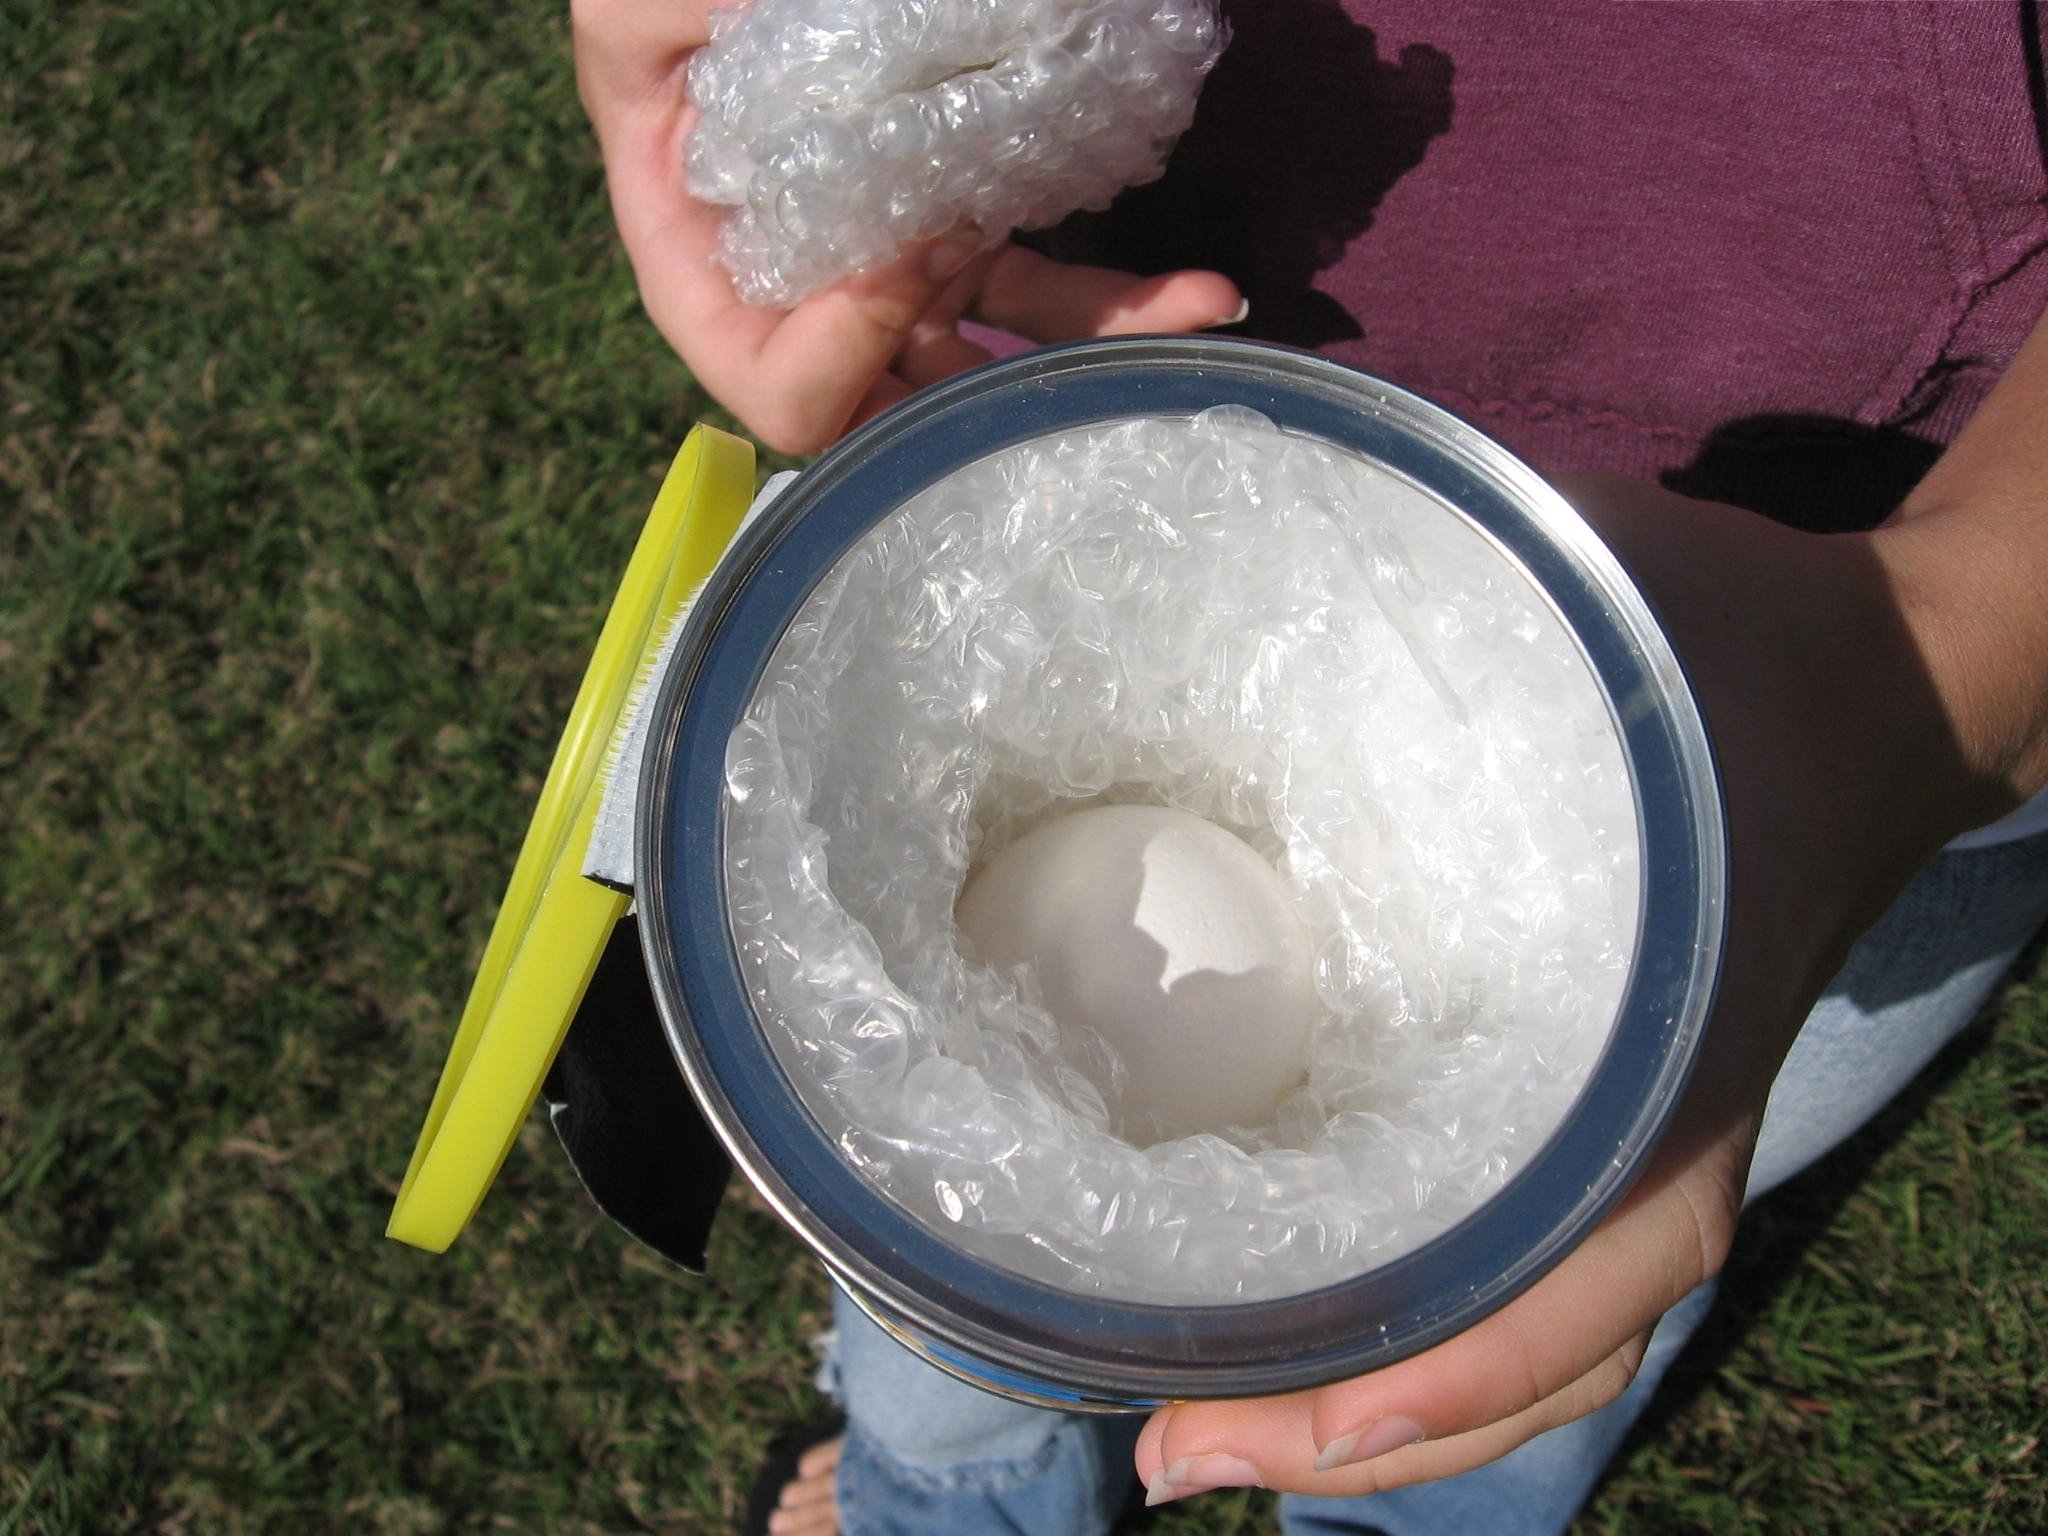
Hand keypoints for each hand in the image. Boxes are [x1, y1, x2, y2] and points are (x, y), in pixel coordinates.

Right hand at [572, 0, 1244, 454]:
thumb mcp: (638, 9)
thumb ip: (676, 35)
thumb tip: (805, 76)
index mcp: (707, 278)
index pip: (782, 390)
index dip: (852, 346)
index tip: (920, 236)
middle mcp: (804, 309)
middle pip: (894, 414)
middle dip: (996, 410)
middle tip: (1085, 378)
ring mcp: (893, 286)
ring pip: (992, 364)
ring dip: (1091, 353)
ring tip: (1198, 311)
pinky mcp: (963, 246)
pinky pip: (1038, 297)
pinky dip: (1114, 299)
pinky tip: (1199, 288)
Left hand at [1137, 470, 2030, 1504]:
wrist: (1872, 684)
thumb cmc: (1727, 655)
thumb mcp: (1579, 605)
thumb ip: (1408, 581)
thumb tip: (1204, 511)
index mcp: (1651, 1074)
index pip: (1530, 1310)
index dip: (1374, 1391)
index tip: (1194, 1427)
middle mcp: (1644, 1147)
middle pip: (1502, 1365)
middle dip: (1336, 1424)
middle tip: (1162, 1444)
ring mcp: (1632, 1142)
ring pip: (1514, 1343)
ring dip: (1371, 1399)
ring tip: (1203, 1419)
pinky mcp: (1615, 1111)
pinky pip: (1524, 1262)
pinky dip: (1420, 1323)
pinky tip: (1301, 1306)